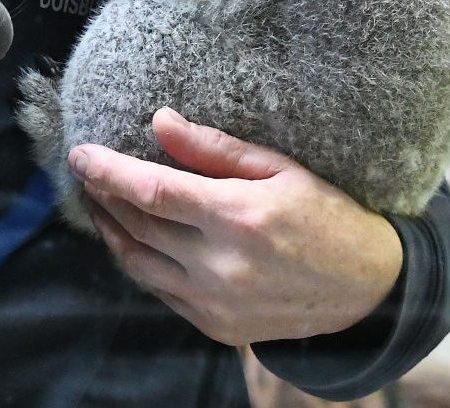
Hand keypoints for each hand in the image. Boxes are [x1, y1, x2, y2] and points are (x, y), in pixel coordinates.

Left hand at [69, 108, 403, 344]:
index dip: (108, 171)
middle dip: (104, 195)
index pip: (152, 190)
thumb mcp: (280, 168)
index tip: (79, 154)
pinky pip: (161, 291)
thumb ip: (213, 148)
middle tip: (85, 172)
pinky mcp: (217, 327)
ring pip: (140, 263)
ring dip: (111, 231)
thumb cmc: (327, 215)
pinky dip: (139, 262)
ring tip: (97, 203)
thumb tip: (159, 122)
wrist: (370, 289)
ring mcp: (217, 303)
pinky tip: (132, 239)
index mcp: (240, 216)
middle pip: (138, 225)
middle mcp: (223, 265)